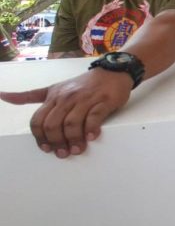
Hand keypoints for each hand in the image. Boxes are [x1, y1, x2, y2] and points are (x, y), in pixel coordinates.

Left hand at [1, 69, 131, 157]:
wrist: (112, 72)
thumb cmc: (82, 84)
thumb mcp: (54, 88)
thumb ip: (31, 95)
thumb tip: (2, 96)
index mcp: (53, 96)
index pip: (38, 121)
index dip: (40, 138)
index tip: (47, 148)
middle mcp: (67, 98)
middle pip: (53, 125)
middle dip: (56, 142)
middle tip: (63, 153)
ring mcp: (85, 99)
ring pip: (71, 123)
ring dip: (73, 140)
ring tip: (77, 150)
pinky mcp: (103, 101)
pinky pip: (94, 118)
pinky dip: (91, 130)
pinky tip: (91, 137)